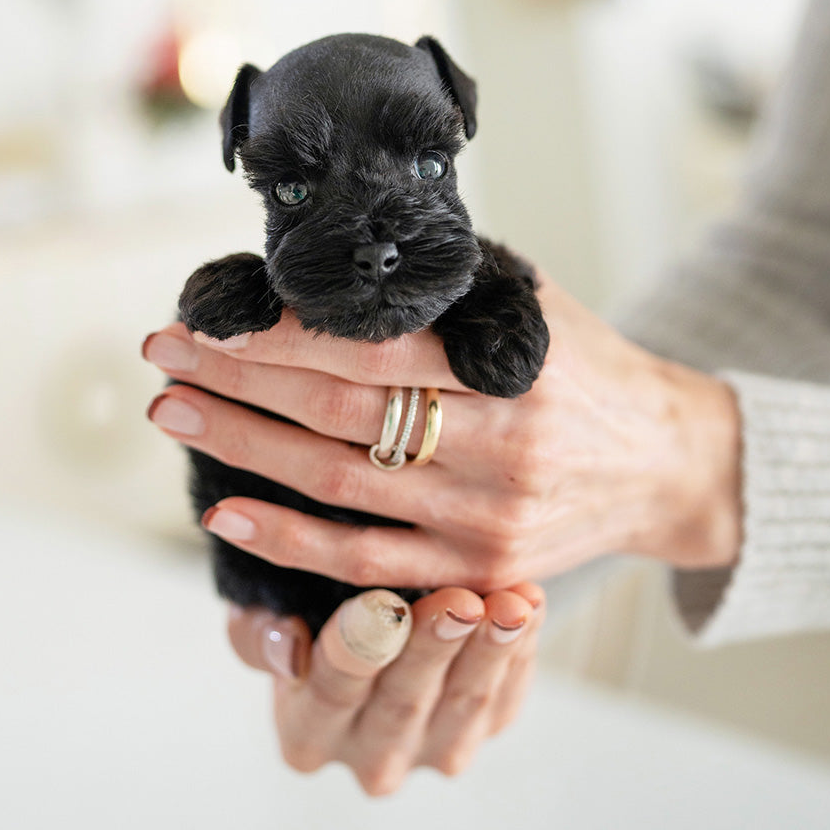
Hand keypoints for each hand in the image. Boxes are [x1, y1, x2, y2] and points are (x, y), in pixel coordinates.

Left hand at [143, 275, 741, 591]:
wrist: (662, 463)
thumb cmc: (591, 371)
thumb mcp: (535, 307)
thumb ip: (450, 289)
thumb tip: (342, 259)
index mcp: (512, 367)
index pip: (369, 346)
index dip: (278, 333)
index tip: (212, 314)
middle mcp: (498, 446)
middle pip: (336, 410)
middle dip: (238, 378)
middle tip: (167, 353)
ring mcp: (481, 519)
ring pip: (337, 484)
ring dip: (244, 447)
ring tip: (176, 414)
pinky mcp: (473, 570)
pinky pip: (364, 564)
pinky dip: (289, 541)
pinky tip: (225, 513)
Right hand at [226, 582, 543, 794]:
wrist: (375, 611)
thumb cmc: (308, 605)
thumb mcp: (267, 610)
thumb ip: (260, 631)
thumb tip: (287, 646)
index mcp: (307, 734)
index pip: (332, 691)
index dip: (359, 647)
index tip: (380, 601)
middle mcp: (370, 757)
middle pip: (404, 701)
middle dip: (433, 647)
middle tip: (457, 601)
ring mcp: (434, 749)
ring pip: (465, 702)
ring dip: (489, 649)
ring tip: (506, 603)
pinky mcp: (485, 727)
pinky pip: (508, 691)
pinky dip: (521, 645)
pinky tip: (530, 601)